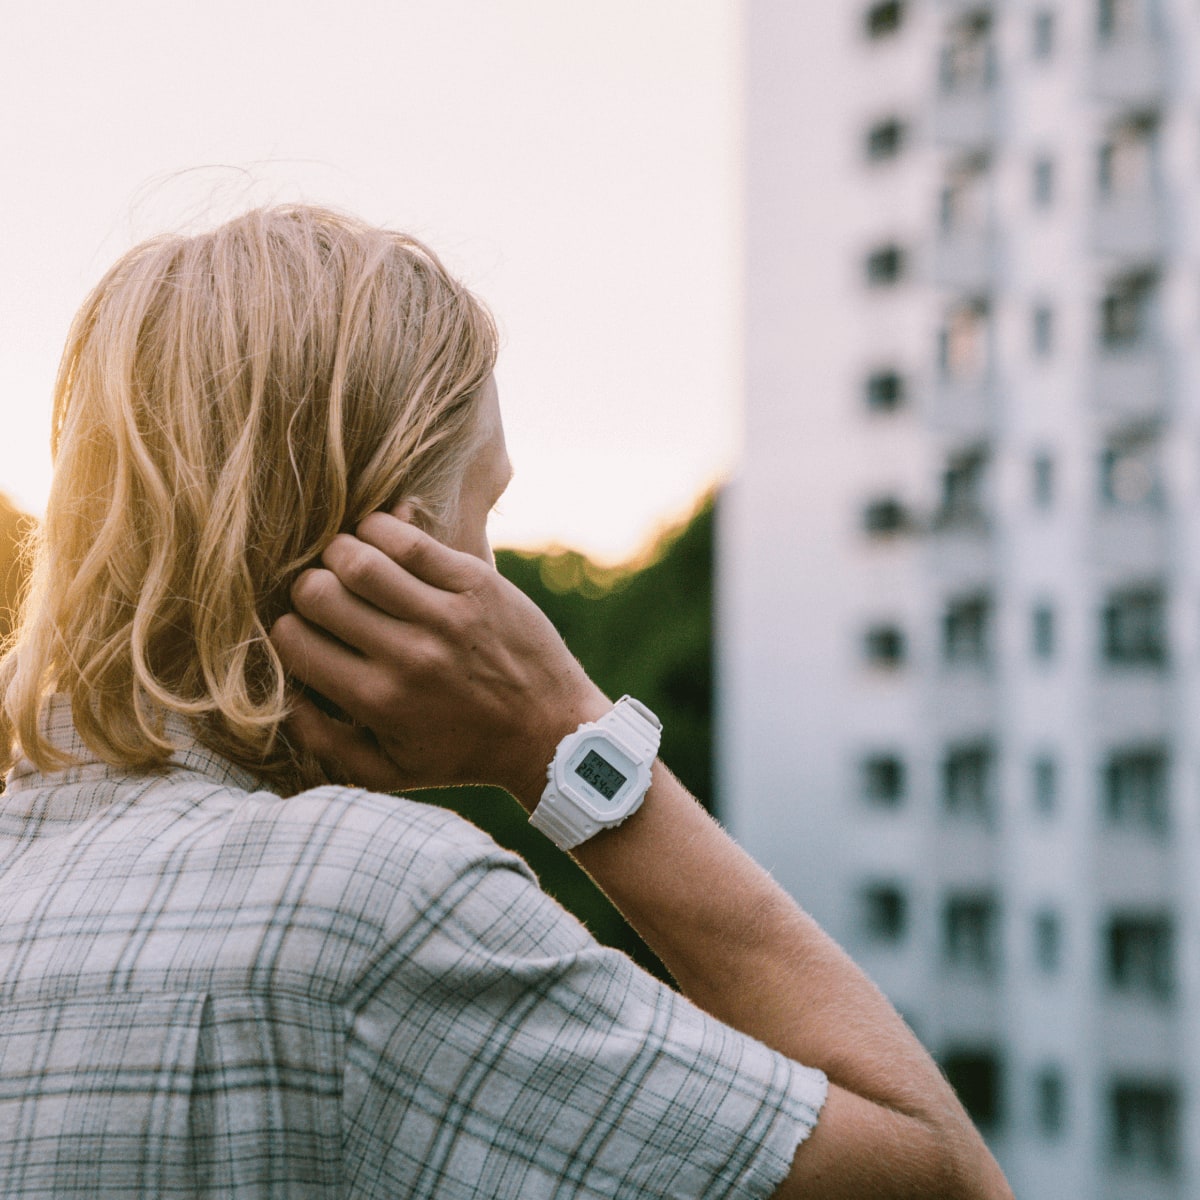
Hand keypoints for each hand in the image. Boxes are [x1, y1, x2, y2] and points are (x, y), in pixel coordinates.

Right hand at [270, 512, 609, 803]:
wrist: (550, 732)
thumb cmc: (462, 753)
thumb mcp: (389, 772)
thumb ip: (323, 743)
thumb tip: (281, 695)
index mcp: (379, 701)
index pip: (294, 638)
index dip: (287, 629)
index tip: (303, 630)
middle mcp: (408, 656)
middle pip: (317, 592)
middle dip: (307, 589)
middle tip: (324, 596)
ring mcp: (445, 616)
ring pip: (356, 557)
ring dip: (338, 554)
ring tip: (348, 566)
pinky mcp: (477, 584)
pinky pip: (409, 540)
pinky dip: (379, 529)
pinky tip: (377, 539)